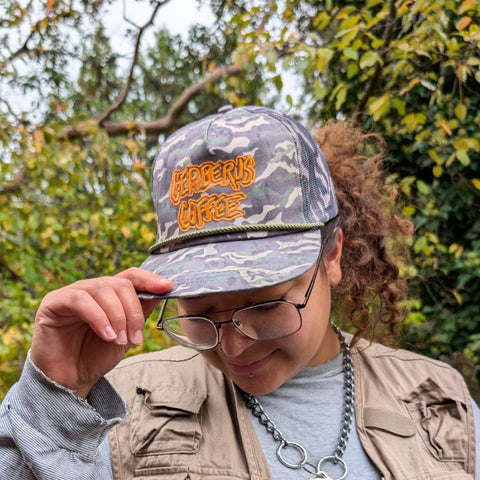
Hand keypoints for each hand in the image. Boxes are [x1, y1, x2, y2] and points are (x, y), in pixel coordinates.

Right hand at [30, 267, 172, 397]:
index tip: (167, 287)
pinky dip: (98, 317)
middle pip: (119, 283)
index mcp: (108, 294)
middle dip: (133, 311)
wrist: (70, 382)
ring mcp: (70, 293)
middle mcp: (90, 289)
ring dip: (117, 316)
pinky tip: (106, 335)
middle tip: (135, 338)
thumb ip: (141, 313)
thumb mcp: (127, 335)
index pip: (130, 276)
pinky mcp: (53, 303)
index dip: (150, 279)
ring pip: (102, 289)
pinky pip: (79, 299)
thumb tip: (161, 291)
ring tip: (120, 340)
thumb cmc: (95, 357)